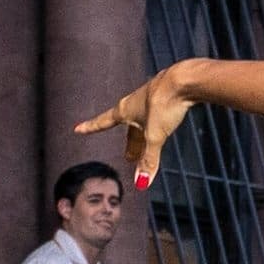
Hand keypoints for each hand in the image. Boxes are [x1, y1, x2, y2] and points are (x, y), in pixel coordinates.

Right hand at [71, 61, 200, 189]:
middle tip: (129, 158)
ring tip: (148, 146)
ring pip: (144, 122)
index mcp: (125, 110)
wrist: (185, 80)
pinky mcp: (166, 95)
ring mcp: (151, 97)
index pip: (103, 122)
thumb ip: (149, 159)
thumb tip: (141, 183)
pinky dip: (158, 124)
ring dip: (144, 136)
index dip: (91, 127)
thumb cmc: (164, 104)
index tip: (78, 129)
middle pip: (130, 129)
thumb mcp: (156, 136)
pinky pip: (158, 113)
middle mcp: (135, 102)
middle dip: (131, 145)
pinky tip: (167, 121)